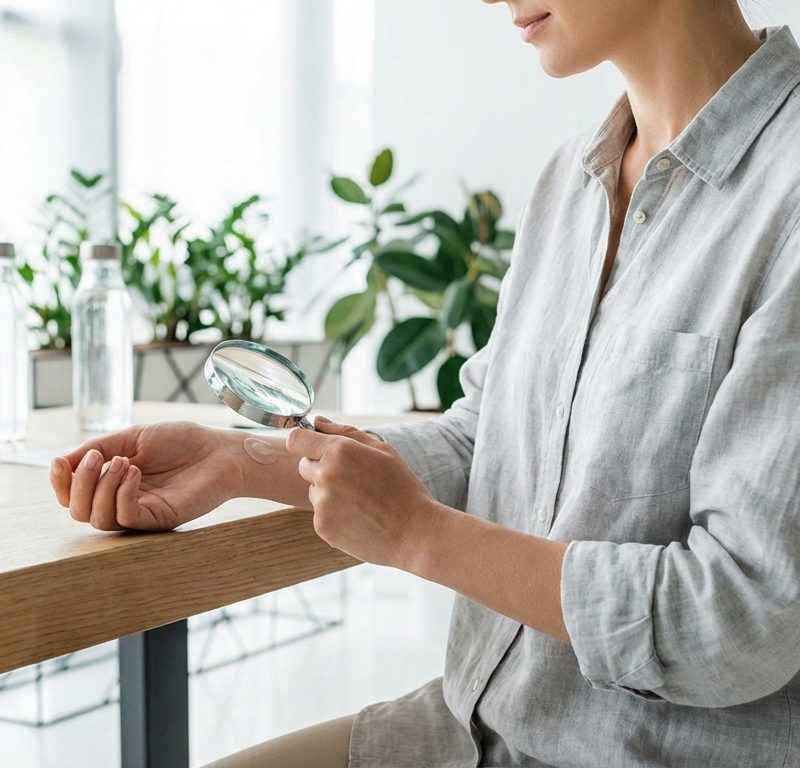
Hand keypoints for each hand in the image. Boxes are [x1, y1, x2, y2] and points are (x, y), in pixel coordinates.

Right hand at [50, 421, 243, 531]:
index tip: (60, 462)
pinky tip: (134, 472)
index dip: (59, 482)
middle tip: (98, 458)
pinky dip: (121, 494)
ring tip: (122, 462)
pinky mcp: (158, 519)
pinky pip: (125, 518)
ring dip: (101, 488)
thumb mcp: (132, 437)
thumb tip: (61, 461)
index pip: (72, 494)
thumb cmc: (182, 441)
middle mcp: (122, 500)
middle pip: (78, 511)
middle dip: (78, 484)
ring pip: (98, 519)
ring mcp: (140, 512)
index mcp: (113, 481)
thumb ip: (98, 447)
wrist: (219, 450)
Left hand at [285, 416, 444, 569]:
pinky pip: (320, 514)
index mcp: (339, 451)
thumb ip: (345, 431)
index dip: (305, 443)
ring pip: (313, 491)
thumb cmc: (402, 487)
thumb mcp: (382, 450)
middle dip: (321, 468)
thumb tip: (316, 421)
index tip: (316, 449)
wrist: (415, 532)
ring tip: (361, 501)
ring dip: (329, 493)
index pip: (296, 439)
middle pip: (304, 466)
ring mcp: (322, 503)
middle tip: (353, 478)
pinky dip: (334, 515)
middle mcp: (325, 475)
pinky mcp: (323, 527)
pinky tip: (359, 518)